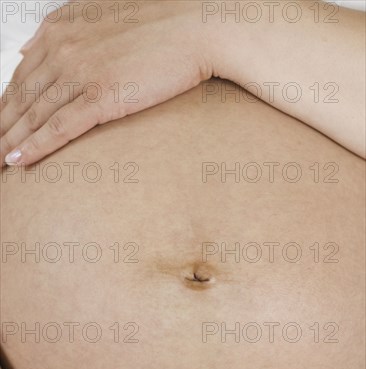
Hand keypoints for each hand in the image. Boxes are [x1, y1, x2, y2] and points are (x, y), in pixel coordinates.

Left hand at [0, 0, 212, 165]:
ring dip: (9, 142)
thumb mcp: (99, 15)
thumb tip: (27, 51)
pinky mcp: (102, 95)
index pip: (22, 76)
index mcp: (61, 30)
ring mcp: (81, 72)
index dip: (5, 106)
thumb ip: (61, 32)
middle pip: (20, 98)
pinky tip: (18, 160)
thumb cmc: (157, 24)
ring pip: (33, 115)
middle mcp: (63, 49)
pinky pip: (59, 127)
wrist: (196, 27)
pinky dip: (35, 146)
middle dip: (0, 127)